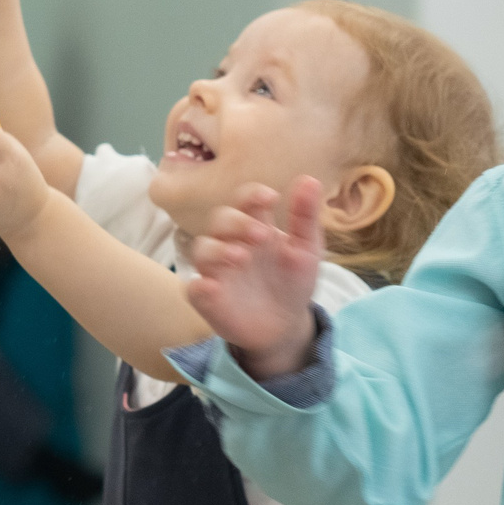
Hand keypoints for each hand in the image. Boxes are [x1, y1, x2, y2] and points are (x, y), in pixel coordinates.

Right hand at [183, 179, 325, 378]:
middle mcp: (230, 243)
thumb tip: (310, 179)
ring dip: (218, 250)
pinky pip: (193, 287)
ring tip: (241, 257)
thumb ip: (305, 216)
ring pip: (201, 249)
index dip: (251, 195)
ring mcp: (216, 270)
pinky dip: (200, 285)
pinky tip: (214, 287)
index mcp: (254, 226)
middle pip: (219, 220)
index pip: (244, 200)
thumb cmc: (292, 282)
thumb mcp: (307, 249)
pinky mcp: (207, 297)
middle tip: (262, 235)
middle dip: (237, 222)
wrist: (286, 325)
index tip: (270, 198)